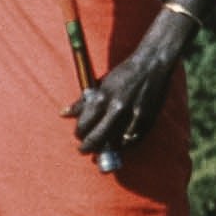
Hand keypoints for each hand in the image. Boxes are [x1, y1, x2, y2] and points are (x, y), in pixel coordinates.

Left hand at [68, 35, 177, 159]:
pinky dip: (125, 146)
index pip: (84, 125)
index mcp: (102, 98)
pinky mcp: (147, 119)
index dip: (79, 133)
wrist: (151, 65)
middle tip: (85, 150)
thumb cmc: (124, 73)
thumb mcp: (101, 85)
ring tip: (102, 149)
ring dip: (107, 149)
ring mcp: (133, 115)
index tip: (79, 136)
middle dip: (88, 147)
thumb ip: (83, 102)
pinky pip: (133, 140)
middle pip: (97, 138)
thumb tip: (64, 114)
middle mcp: (116, 108)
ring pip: (115, 143)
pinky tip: (120, 145)